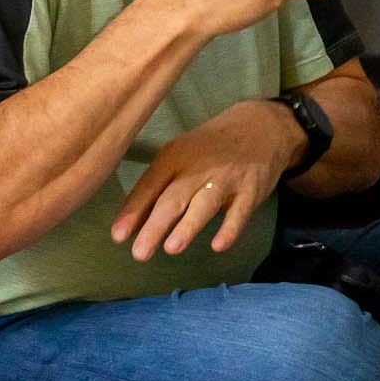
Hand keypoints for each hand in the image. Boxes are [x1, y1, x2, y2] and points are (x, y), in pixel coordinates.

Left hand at [111, 99, 303, 259]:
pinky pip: (239, 211)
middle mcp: (198, 166)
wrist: (261, 127)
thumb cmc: (210, 148)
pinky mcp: (251, 189)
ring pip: (204, 204)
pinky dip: (230, 228)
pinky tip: (218, 246)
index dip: (133, 210)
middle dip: (155, 226)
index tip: (118, 236)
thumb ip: (159, 185)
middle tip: (139, 253)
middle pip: (173, 198)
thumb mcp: (181, 155)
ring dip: (188, 225)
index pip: (149, 185)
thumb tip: (131, 222)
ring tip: (172, 248)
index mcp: (175, 156)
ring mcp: (226, 178)